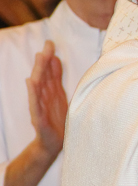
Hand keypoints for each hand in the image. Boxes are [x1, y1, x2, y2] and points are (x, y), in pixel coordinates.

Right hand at [26, 41, 67, 161]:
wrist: (53, 143)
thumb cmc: (56, 116)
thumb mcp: (58, 93)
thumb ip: (56, 77)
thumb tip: (55, 58)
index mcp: (48, 90)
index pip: (48, 71)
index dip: (49, 57)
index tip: (50, 42)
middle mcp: (42, 97)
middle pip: (41, 77)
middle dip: (43, 61)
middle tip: (45, 47)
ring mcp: (39, 107)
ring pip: (37, 88)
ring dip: (38, 73)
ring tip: (39, 59)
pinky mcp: (39, 119)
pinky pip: (35, 105)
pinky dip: (33, 94)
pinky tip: (31, 83)